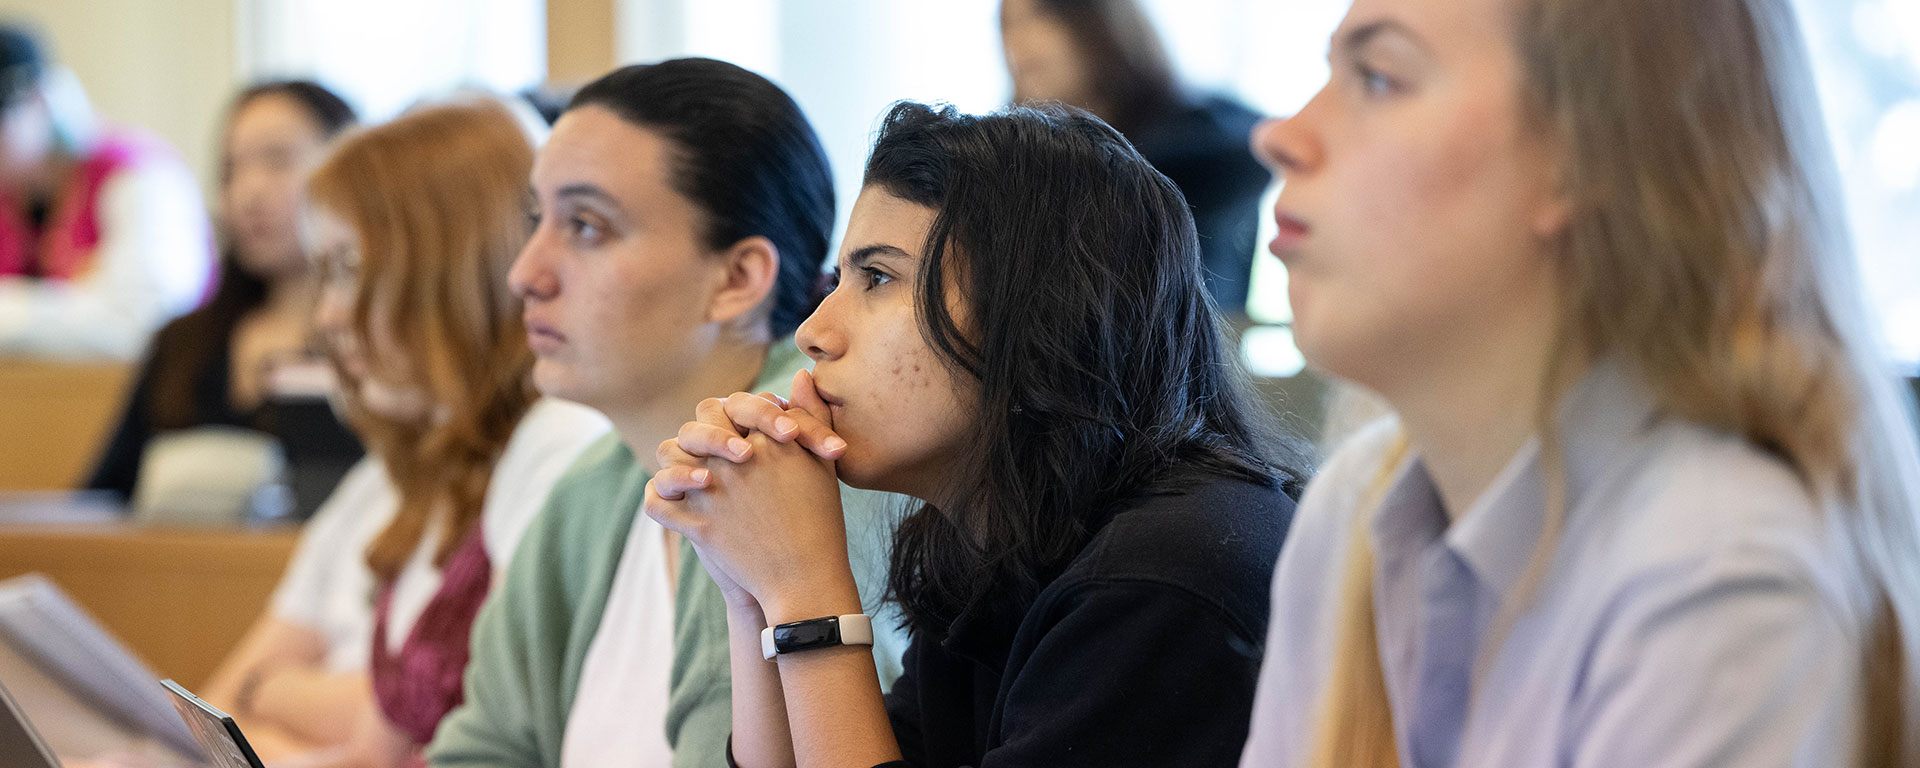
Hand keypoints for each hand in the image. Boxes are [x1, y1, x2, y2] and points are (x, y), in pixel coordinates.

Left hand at [644, 370, 862, 621]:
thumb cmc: (820, 521)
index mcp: (771, 441)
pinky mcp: (698, 523)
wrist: (806, 579)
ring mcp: (715, 490)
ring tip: (694, 470)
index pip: (741, 405)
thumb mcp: (821, 463)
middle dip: (706, 428)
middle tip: (719, 446)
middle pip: (702, 420)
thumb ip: (811, 414)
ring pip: (670, 453)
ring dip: (675, 458)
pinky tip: (674, 498)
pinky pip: (658, 502)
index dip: (743, 414)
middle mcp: (738, 459)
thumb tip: (799, 375)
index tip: (751, 433)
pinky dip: (659, 498)